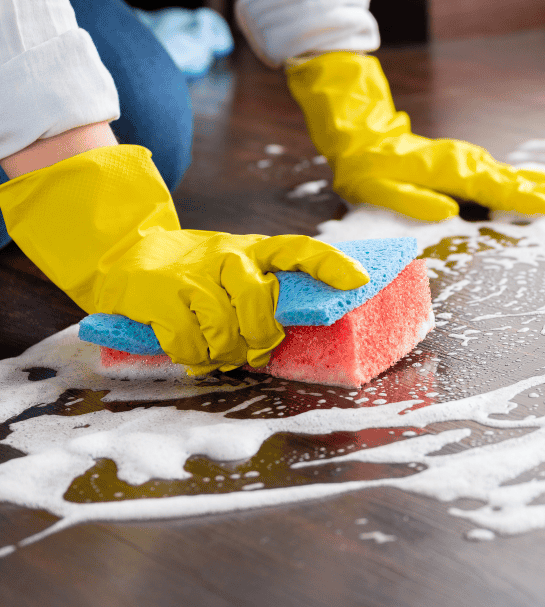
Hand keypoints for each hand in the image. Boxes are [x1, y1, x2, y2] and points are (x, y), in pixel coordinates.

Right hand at [0, 145, 367, 374]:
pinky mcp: (159, 294)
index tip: (359, 281)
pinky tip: (191, 354)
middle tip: (253, 352)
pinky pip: (190, 341)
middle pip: (260, 303)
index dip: (330, 265)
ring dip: (224, 353)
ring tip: (217, 354)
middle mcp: (228, 256)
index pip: (300, 249)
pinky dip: (193, 357)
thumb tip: (295, 332)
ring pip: (225, 327)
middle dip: (260, 338)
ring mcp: (192, 274)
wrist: (122, 256)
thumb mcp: (232, 271)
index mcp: (253, 250)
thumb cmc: (193, 274)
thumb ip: (261, 294)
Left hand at [286, 51, 544, 220]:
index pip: (492, 187)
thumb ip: (412, 200)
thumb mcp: (378, 188)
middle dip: (544, 191)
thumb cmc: (369, 170)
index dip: (522, 198)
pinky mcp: (470, 166)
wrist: (364, 140)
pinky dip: (529, 182)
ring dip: (543, 185)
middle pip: (511, 179)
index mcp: (448, 171)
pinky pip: (504, 176)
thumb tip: (446, 212)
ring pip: (512, 176)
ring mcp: (470, 163)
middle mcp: (465, 163)